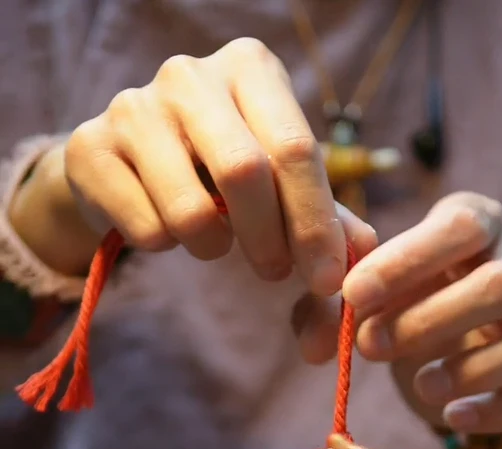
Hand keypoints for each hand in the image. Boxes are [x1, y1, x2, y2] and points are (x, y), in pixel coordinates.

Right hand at [11, 40, 375, 291]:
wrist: (122, 164)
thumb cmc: (215, 170)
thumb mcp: (276, 182)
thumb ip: (323, 215)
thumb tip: (364, 254)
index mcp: (250, 69)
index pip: (297, 149)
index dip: (316, 224)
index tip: (328, 282)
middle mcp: (190, 74)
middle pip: (246, 173)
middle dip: (270, 240)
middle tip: (276, 272)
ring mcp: (133, 106)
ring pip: (191, 209)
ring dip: (212, 247)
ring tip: (215, 242)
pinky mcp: (91, 148)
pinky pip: (146, 228)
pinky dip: (164, 246)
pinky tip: (164, 227)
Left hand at [296, 192, 501, 433]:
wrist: (448, 352)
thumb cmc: (401, 307)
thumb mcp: (361, 300)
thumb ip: (326, 312)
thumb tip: (314, 348)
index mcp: (474, 228)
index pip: (460, 227)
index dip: (407, 260)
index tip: (353, 295)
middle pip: (501, 284)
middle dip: (430, 320)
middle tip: (369, 347)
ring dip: (475, 367)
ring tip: (421, 386)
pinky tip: (455, 416)